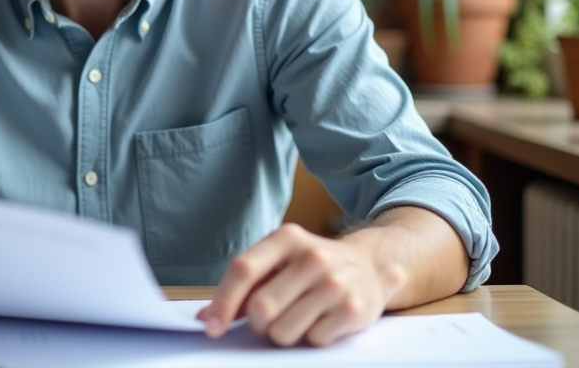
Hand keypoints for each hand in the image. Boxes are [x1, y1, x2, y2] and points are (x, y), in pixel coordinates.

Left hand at [197, 223, 406, 346]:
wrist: (372, 265)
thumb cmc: (312, 268)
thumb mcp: (280, 263)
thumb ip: (245, 287)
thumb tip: (206, 318)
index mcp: (286, 238)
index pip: (243, 269)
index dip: (223, 301)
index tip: (211, 327)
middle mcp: (312, 256)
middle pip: (261, 307)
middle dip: (258, 324)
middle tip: (270, 320)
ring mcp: (335, 283)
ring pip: (284, 331)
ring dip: (284, 334)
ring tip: (299, 318)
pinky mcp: (354, 309)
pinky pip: (313, 340)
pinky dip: (312, 338)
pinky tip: (323, 320)